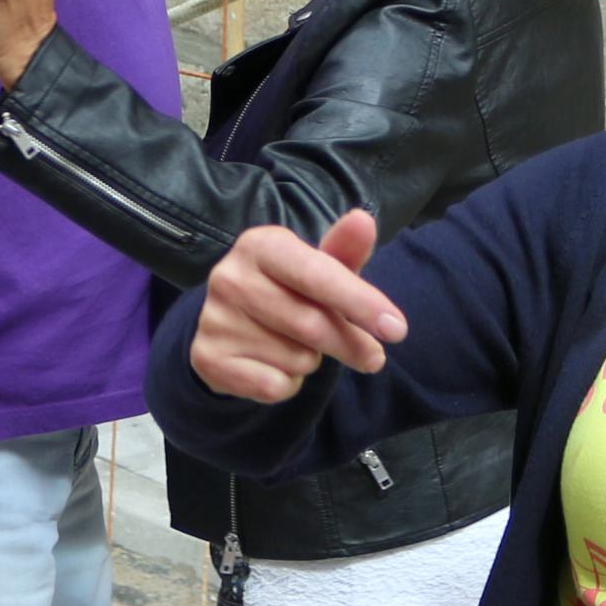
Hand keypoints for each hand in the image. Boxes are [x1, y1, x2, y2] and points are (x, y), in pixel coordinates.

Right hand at [189, 210, 401, 399]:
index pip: (318, 275)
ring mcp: (215, 319)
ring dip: (312, 361)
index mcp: (260, 245)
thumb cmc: (287, 291)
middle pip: (311, 324)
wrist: (228, 326)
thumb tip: (364, 220)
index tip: (397, 330)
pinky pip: (273, 386)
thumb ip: (344, 251)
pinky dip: (287, 384)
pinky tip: (273, 364)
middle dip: (351, 345)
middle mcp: (230, 277)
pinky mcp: (208, 358)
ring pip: (295, 359)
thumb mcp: (317, 268)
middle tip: (373, 357)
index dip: (360, 302)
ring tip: (296, 345)